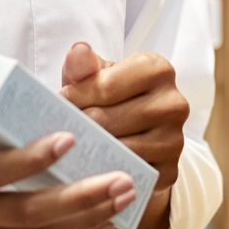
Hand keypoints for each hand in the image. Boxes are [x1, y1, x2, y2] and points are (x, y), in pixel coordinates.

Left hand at [61, 43, 188, 212]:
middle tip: (54, 130)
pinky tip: (85, 169)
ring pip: (115, 150)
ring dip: (85, 151)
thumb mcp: (95, 76)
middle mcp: (174, 103)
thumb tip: (78, 52)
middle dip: (75, 125)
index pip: (104, 86)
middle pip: (106, 120)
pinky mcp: (170, 173)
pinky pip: (125, 176)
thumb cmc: (109, 97)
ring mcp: (175, 141)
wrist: (134, 133)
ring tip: (64, 148)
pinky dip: (102, 175)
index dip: (74, 97)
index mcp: (158, 69)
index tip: (58, 103)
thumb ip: (83, 64)